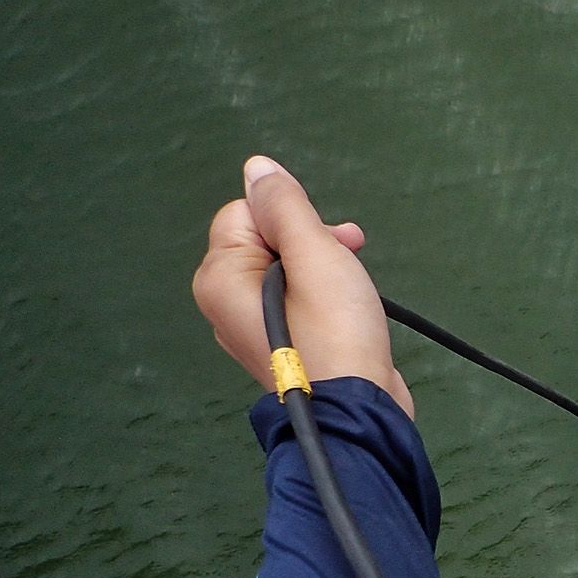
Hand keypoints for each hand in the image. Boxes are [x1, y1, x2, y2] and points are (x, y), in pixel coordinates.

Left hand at [192, 155, 412, 416]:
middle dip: (311, 243)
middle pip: (265, 243)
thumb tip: (256, 167)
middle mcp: (222, 303)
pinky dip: (320, 300)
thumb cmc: (335, 330)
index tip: (335, 240)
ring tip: (353, 292)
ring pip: (284, 274)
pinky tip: (347, 314)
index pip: (247, 213)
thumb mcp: (315, 255)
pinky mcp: (277, 350)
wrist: (358, 409)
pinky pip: (292, 305)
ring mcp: (248, 331)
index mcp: (220, 277)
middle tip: (351, 259)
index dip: (294, 217)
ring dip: (321, 270)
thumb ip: (284, 207)